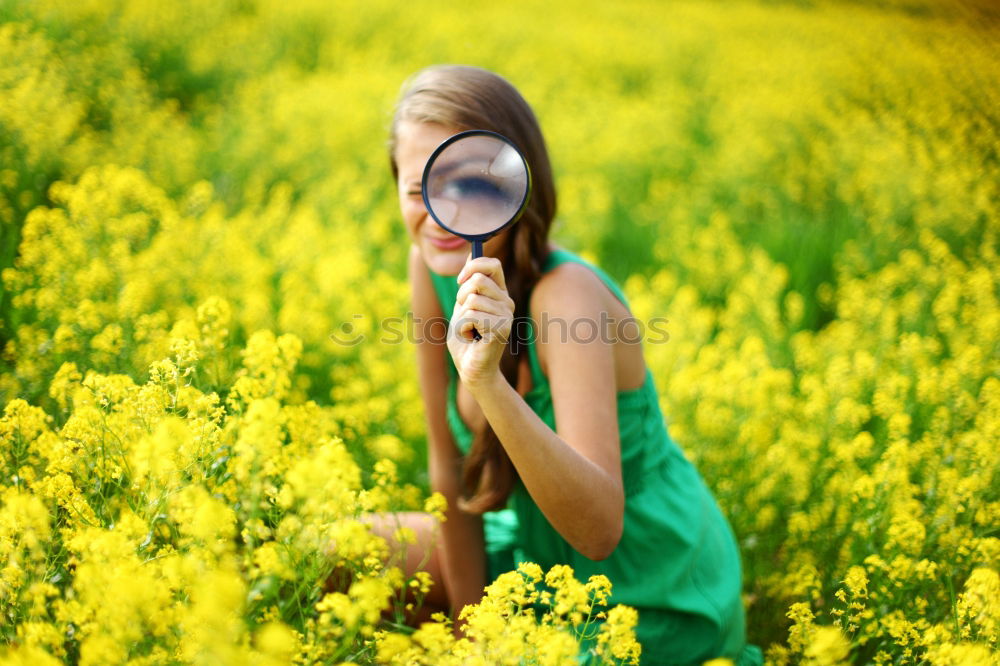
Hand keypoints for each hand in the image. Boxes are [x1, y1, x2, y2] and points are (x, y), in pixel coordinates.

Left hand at [447, 256, 514, 389]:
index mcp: (499, 294)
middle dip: (461, 296)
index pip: (492, 265)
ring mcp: (506, 315)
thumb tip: (472, 254)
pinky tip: (472, 339)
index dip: (473, 267)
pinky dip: (463, 328)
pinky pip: (471, 315)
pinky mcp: (501, 329)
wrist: (471, 370)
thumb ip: (468, 285)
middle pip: (477, 279)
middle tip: (465, 316)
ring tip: (469, 331)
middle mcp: (507, 302)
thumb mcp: (463, 307)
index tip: (460, 281)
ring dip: (461, 317)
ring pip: (472, 299)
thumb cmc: (466, 341)